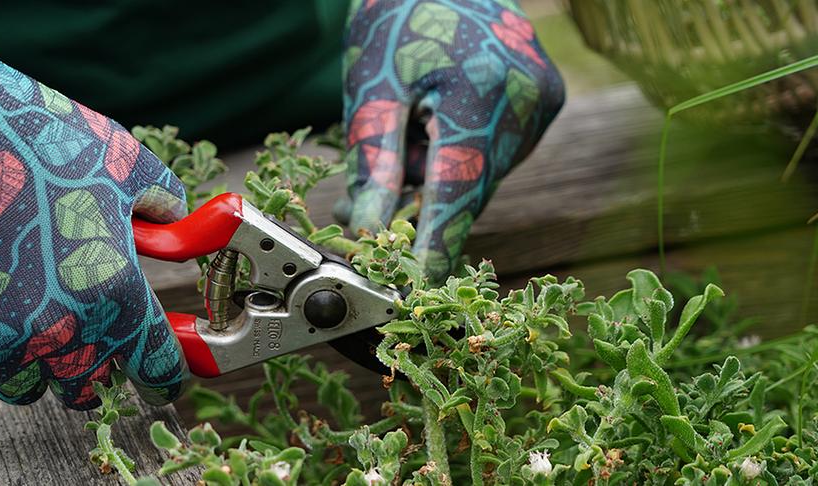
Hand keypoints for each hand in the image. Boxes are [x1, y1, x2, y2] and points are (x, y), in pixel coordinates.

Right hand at [0, 42, 186, 408]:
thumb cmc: (26, 134)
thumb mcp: (116, 157)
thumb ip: (162, 199)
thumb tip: (177, 221)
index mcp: (109, 286)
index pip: (155, 364)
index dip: (165, 374)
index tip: (164, 379)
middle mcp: (53, 325)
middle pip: (86, 388)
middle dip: (93, 367)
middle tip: (88, 333)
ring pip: (25, 386)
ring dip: (36, 363)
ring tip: (31, 314)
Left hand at [339, 0, 563, 282]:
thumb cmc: (400, 21)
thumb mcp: (373, 89)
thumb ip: (374, 163)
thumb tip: (372, 232)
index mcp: (481, 88)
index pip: (458, 188)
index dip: (436, 243)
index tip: (416, 287)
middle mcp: (527, 99)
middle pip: (471, 187)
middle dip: (420, 207)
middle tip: (366, 207)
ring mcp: (544, 101)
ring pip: (483, 176)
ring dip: (440, 178)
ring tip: (408, 132)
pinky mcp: (548, 103)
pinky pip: (498, 156)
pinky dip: (464, 157)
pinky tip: (442, 120)